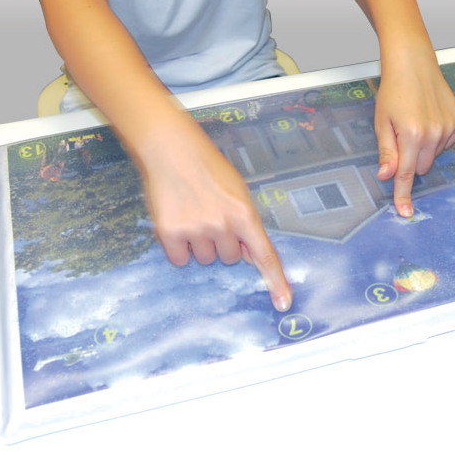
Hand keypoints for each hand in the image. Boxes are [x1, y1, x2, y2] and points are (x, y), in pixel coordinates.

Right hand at [136, 113, 291, 311]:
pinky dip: (179, 248)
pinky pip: (180, 259)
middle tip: (212, 216)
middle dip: (224, 243)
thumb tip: (251, 255)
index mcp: (244, 213)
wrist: (172, 150)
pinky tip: (178, 222)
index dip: (276, 281)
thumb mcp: (237, 191)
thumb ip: (246, 222)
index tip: (283, 303)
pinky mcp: (171, 234)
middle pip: (231, 258)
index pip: (265, 255)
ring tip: (193, 214)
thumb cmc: (207, 167)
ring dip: (201, 245)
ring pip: (206, 260)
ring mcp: (196, 230)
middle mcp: (222, 225)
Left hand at [374, 50, 454, 217]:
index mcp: (411, 134)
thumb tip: (386, 176)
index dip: (403, 195)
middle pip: (421, 168)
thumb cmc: (394, 91)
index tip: (405, 212)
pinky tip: (429, 119)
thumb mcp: (382, 121)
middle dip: (410, 161)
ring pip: (434, 156)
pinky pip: (447, 144)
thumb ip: (387, 151)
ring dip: (424, 148)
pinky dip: (437, 138)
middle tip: (402, 138)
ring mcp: (449, 127)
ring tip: (415, 122)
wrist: (414, 64)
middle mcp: (433, 133)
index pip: (405, 174)